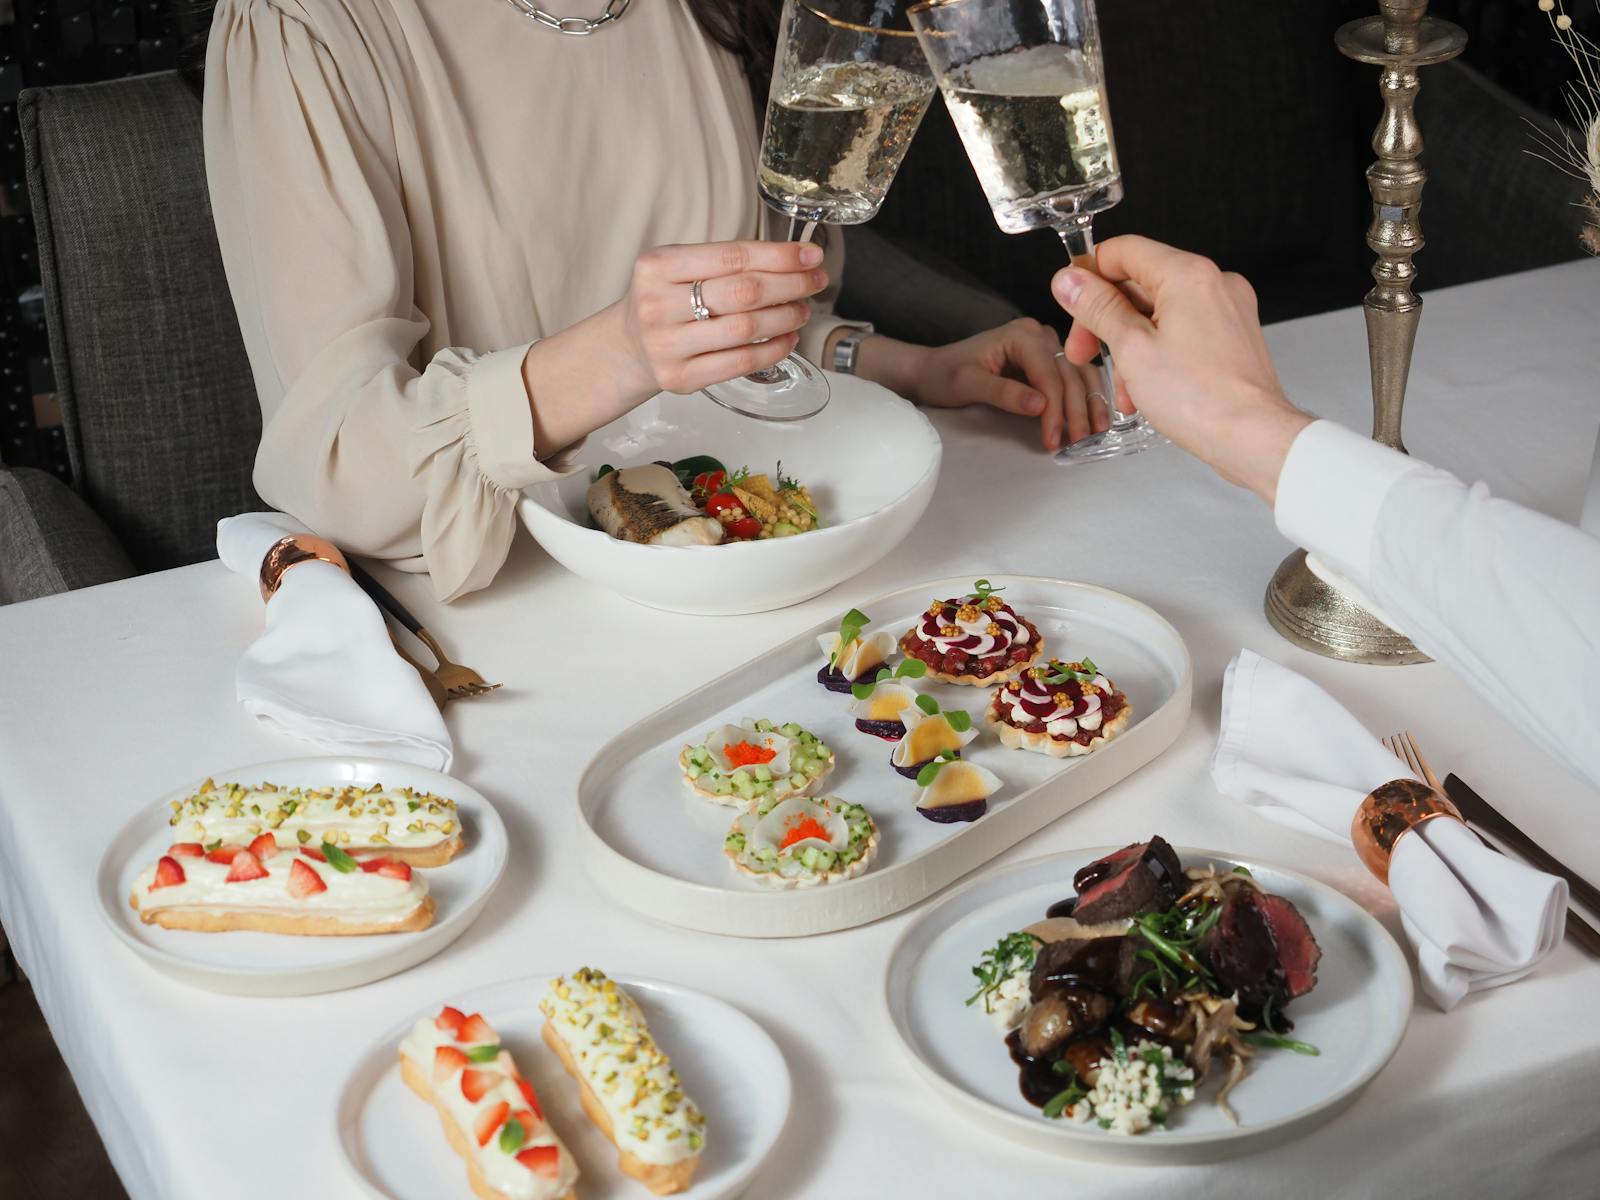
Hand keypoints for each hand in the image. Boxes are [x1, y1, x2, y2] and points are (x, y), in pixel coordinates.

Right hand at [617, 239, 827, 394]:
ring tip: (802, 309)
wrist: (627, 346)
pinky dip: (773, 350)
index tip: (811, 256)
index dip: (779, 256)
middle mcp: (658, 305)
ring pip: (745, 329)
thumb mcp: (678, 269)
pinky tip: (788, 338)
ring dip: (785, 317)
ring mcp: (667, 345)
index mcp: (658, 266)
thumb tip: (795, 261)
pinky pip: (740, 363)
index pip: (732, 256)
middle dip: (790, 285)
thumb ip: (725, 263)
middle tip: (815, 282)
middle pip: (743, 292)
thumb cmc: (665, 302)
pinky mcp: (680, 378)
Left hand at [908, 317, 1106, 452]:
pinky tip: (1095, 419)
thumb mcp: (965, 384)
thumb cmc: (944, 375)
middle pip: (1068, 373)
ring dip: (1090, 403)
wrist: (934, 370)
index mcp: (1019, 335)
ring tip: (1095, 434)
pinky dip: (1087, 397)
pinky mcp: (1048, 359)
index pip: (1048, 372)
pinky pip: (1075, 377)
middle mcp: (1037, 334)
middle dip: (1075, 410)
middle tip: (1078, 442)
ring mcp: (1045, 344)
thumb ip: (1002, 392)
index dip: (1055, 408)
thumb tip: (1040, 405)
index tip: (1053, 439)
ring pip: (1079, 373)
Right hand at [1051, 236, 1313, 502]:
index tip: (1069, 298)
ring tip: (1120, 386)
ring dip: (1129, 345)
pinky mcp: (1233, 336)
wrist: (1252, 437)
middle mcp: (1214, 284)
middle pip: (1141, 284)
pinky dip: (1157, 353)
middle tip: (1083, 351)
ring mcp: (1227, 310)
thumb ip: (1097, 308)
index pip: (1125, 251)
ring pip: (1160, 313)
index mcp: (1188, 275)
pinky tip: (1144, 388)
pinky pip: (1183, 332)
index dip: (1089, 273)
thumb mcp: (1131, 348)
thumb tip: (1070, 281)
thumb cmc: (1201, 398)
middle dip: (1106, 319)